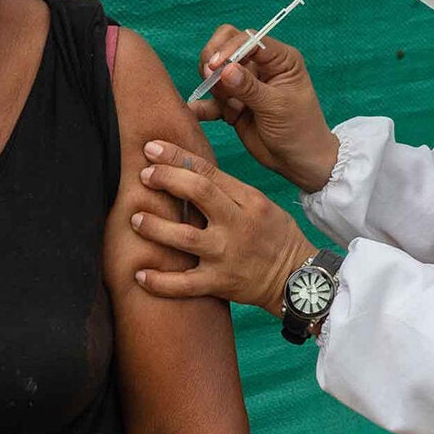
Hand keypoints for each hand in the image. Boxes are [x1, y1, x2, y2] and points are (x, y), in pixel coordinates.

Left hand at [130, 140, 316, 316]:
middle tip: (144, 176)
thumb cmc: (274, 235)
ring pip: (185, 238)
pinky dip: (161, 281)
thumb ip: (227, 190)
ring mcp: (227, 256)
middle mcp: (237, 225)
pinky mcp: (220, 283)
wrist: (298, 279)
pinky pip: (185, 285)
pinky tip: (140, 274)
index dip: (177, 157)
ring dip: (156, 227)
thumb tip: (185, 171)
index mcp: (248, 200)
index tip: (152, 148)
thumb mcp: (260, 203)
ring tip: (135, 219)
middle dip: (167, 180)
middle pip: (199, 194)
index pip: (209, 171)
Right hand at [188, 25, 339, 192]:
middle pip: (226, 46)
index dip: (228, 48)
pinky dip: (204, 105)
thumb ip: (249, 87)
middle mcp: (260, 66)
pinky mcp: (232, 102)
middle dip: (215, 63)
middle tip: (210, 81)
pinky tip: (197, 112)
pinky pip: (211, 98)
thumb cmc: (299, 129)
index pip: (248, 39)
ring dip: (216, 90)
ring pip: (216, 72)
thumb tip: (225, 69)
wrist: (298, 162)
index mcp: (279, 59)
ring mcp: (245, 84)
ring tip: (232, 111)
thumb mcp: (276, 106)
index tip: (214, 67)